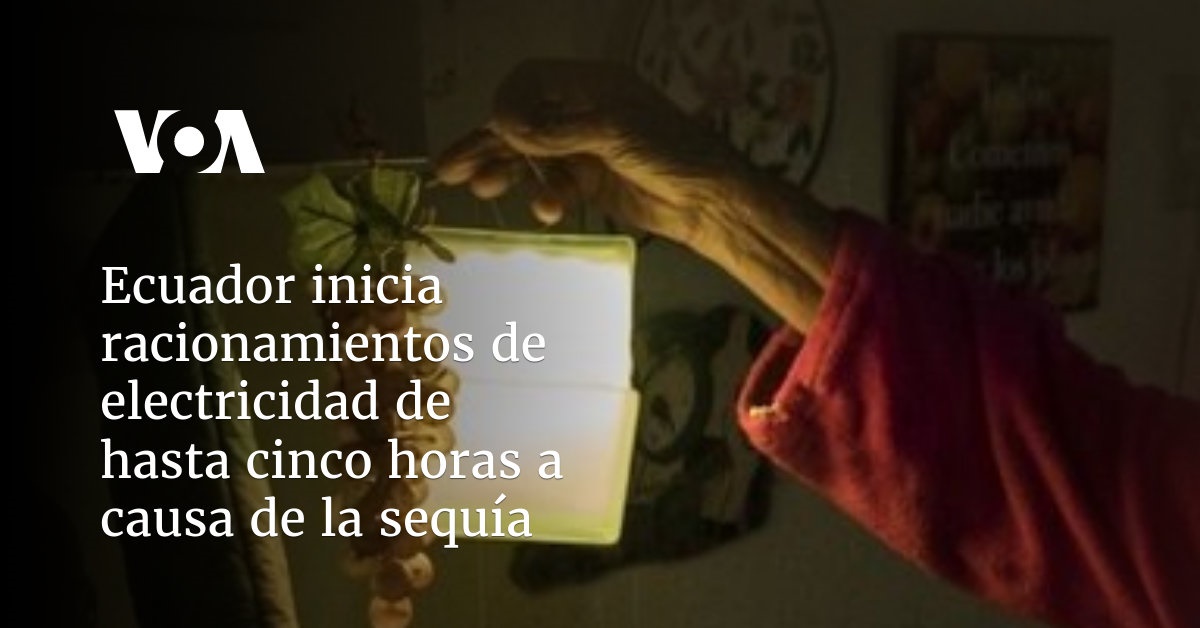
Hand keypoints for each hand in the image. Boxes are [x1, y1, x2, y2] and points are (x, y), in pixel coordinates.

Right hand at [433, 58, 839, 331]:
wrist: (712, 201)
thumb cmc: (673, 153)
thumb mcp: (614, 134)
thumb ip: (557, 130)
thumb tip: (503, 125)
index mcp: (591, 84)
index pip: (529, 83)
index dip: (507, 107)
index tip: (496, 132)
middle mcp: (582, 110)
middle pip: (520, 122)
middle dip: (487, 145)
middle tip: (447, 172)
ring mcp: (584, 146)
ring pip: (530, 156)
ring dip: (508, 173)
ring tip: (479, 190)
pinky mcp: (589, 181)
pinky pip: (549, 183)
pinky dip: (540, 195)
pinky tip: (543, 211)